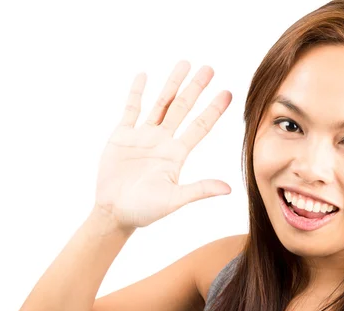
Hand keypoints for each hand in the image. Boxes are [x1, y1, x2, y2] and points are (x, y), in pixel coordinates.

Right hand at [94, 60, 232, 229]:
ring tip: (184, 63)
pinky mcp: (122, 136)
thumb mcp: (174, 199)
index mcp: (177, 154)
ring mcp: (143, 136)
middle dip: (195, 88)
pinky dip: (136, 93)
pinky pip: (131, 109)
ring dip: (172, 84)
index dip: (214, 110)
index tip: (228, 93)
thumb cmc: (145, 211)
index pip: (200, 126)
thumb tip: (229, 189)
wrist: (114, 213)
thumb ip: (199, 190)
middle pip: (182, 108)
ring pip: (160, 103)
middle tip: (209, 68)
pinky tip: (144, 76)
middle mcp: (163, 141)